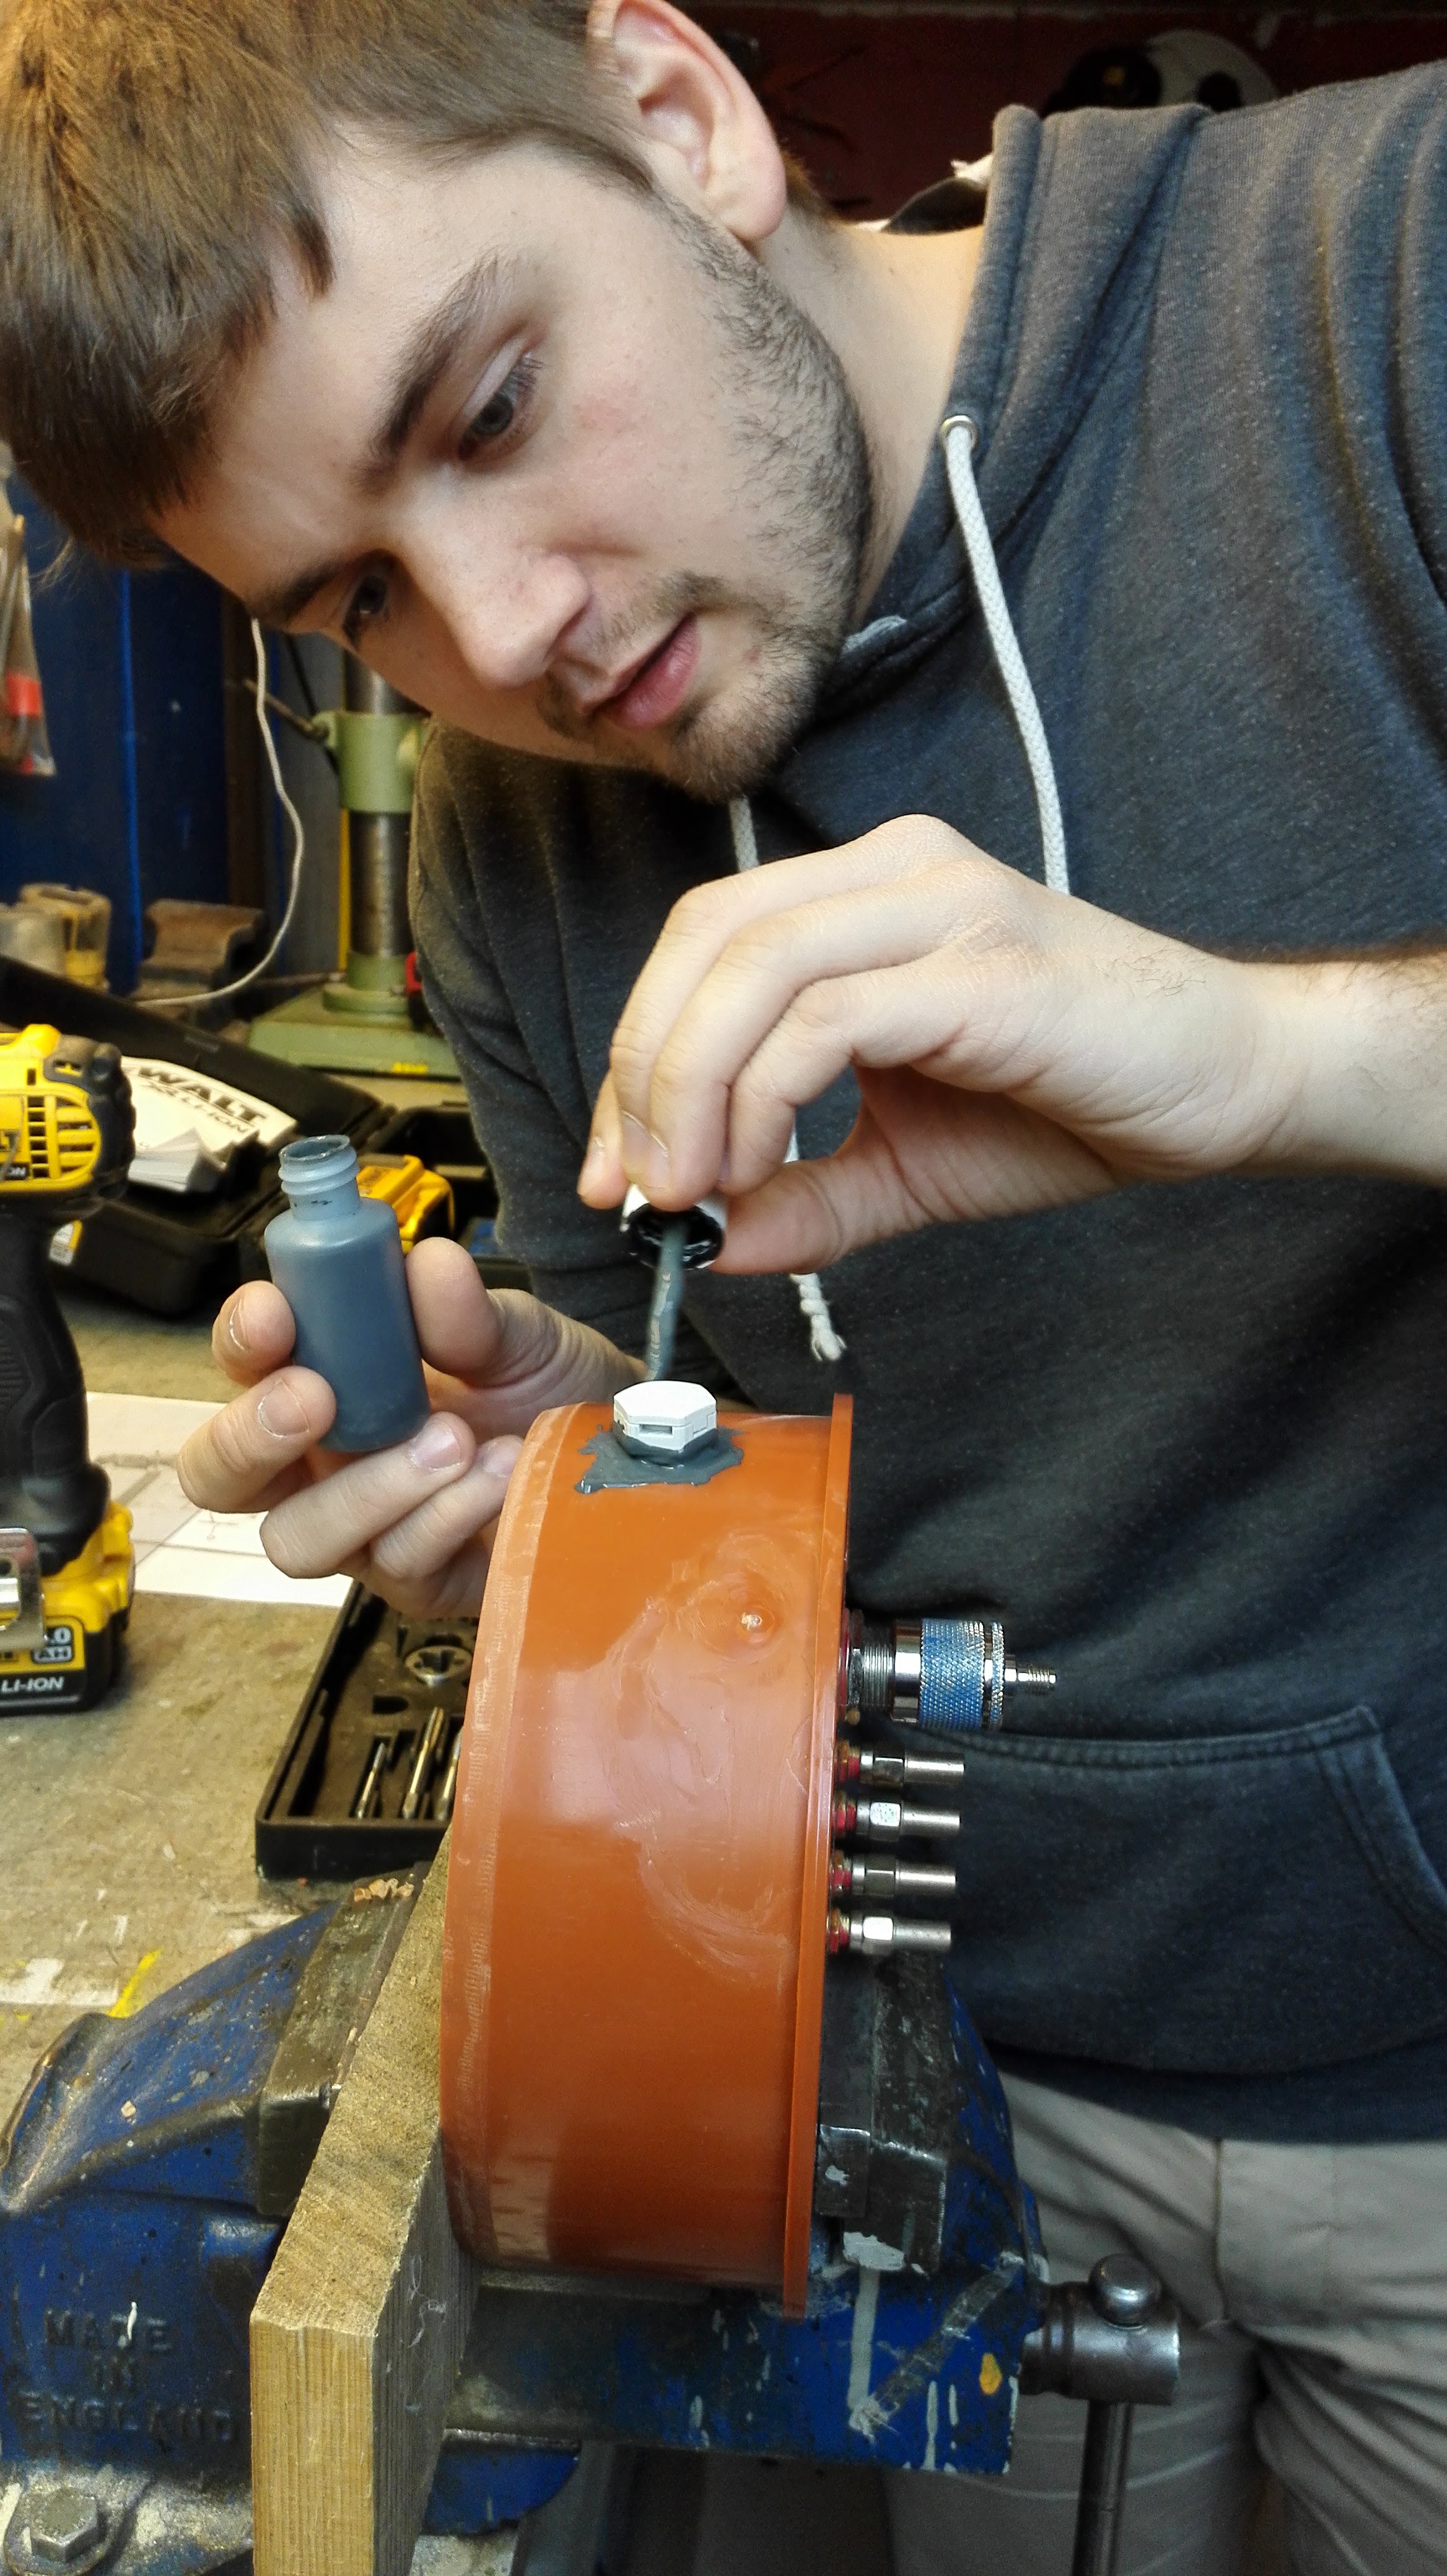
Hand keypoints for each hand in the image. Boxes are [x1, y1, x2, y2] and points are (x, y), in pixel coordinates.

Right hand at [177, 1238, 641, 1616]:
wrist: (626, 1454)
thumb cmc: (549, 1386)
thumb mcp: (518, 1334)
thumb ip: (468, 1310)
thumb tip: (428, 1264)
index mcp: (326, 1381)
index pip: (245, 1365)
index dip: (241, 1340)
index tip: (275, 1314)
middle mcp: (324, 1462)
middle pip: (219, 1475)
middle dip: (248, 1436)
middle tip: (314, 1397)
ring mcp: (363, 1532)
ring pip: (298, 1537)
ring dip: (370, 1485)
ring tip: (454, 1439)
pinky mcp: (419, 1583)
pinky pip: (396, 1564)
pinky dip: (444, 1515)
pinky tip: (497, 1474)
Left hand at [578, 815, 1331, 1271]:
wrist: (1229, 1085)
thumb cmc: (1075, 1103)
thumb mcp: (908, 1165)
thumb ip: (805, 1197)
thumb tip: (706, 1245)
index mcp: (866, 889)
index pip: (702, 942)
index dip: (635, 1055)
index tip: (616, 1172)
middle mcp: (895, 869)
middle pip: (703, 938)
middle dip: (641, 1073)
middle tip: (635, 1190)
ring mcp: (941, 907)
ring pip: (749, 968)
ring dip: (690, 1091)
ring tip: (688, 1193)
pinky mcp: (980, 969)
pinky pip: (824, 1018)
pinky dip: (762, 1099)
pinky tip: (756, 1174)